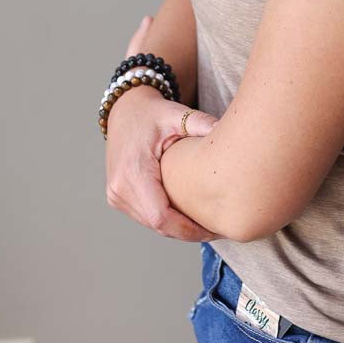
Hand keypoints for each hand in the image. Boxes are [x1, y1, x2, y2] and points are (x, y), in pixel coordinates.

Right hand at [105, 15, 222, 241]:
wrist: (125, 111)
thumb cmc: (151, 113)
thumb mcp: (177, 114)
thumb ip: (201, 124)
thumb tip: (227, 133)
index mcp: (133, 172)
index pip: (161, 217)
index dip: (188, 230)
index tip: (214, 228)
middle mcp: (120, 189)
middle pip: (158, 225)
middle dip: (188, 231)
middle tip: (218, 227)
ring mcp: (116, 195)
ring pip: (152, 225)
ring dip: (178, 228)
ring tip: (207, 221)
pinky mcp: (118, 197)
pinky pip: (145, 217)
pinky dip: (166, 219)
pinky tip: (188, 213)